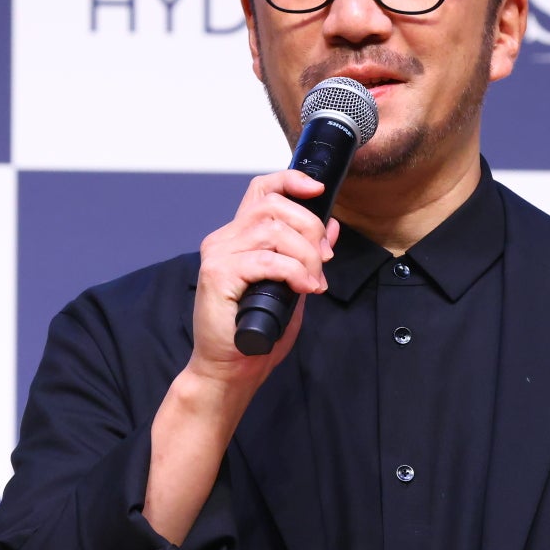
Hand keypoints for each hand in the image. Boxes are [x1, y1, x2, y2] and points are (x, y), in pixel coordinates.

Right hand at [187, 169, 340, 394]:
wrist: (229, 369)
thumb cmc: (256, 332)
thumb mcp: (293, 285)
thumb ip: (307, 255)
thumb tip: (332, 227)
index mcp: (239, 237)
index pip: (261, 190)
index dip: (290, 181)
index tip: (316, 190)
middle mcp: (224, 239)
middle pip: (273, 206)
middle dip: (310, 228)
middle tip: (324, 261)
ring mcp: (218, 255)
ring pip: (272, 231)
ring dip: (304, 255)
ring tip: (313, 281)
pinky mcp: (218, 274)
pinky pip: (266, 260)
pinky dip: (293, 272)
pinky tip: (303, 288)